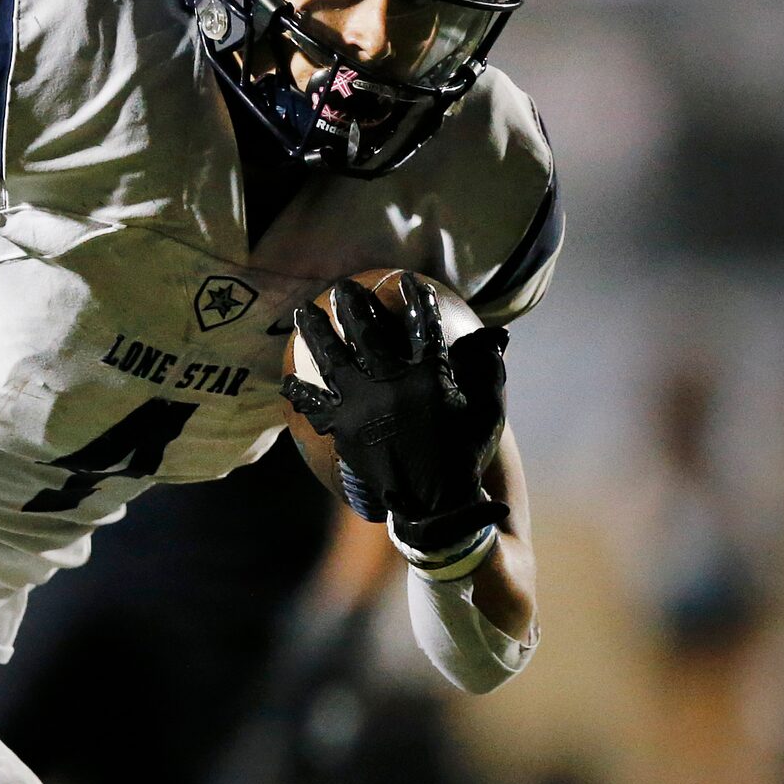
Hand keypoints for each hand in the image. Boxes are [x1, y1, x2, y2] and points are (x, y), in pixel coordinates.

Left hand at [280, 278, 508, 565]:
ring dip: (315, 332)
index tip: (406, 281)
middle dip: (353, 305)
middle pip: (366, 333)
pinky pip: (315, 406)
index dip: (416, 300)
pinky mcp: (344, 429)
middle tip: (342, 288)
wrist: (434, 503)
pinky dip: (300, 393)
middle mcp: (390, 385)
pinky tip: (287, 380)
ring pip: (331, 359)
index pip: (424, 326)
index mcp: (430, 377)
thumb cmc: (464, 455)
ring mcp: (362, 406)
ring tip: (301, 313)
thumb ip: (488, 370)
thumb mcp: (488, 411)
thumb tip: (495, 335)